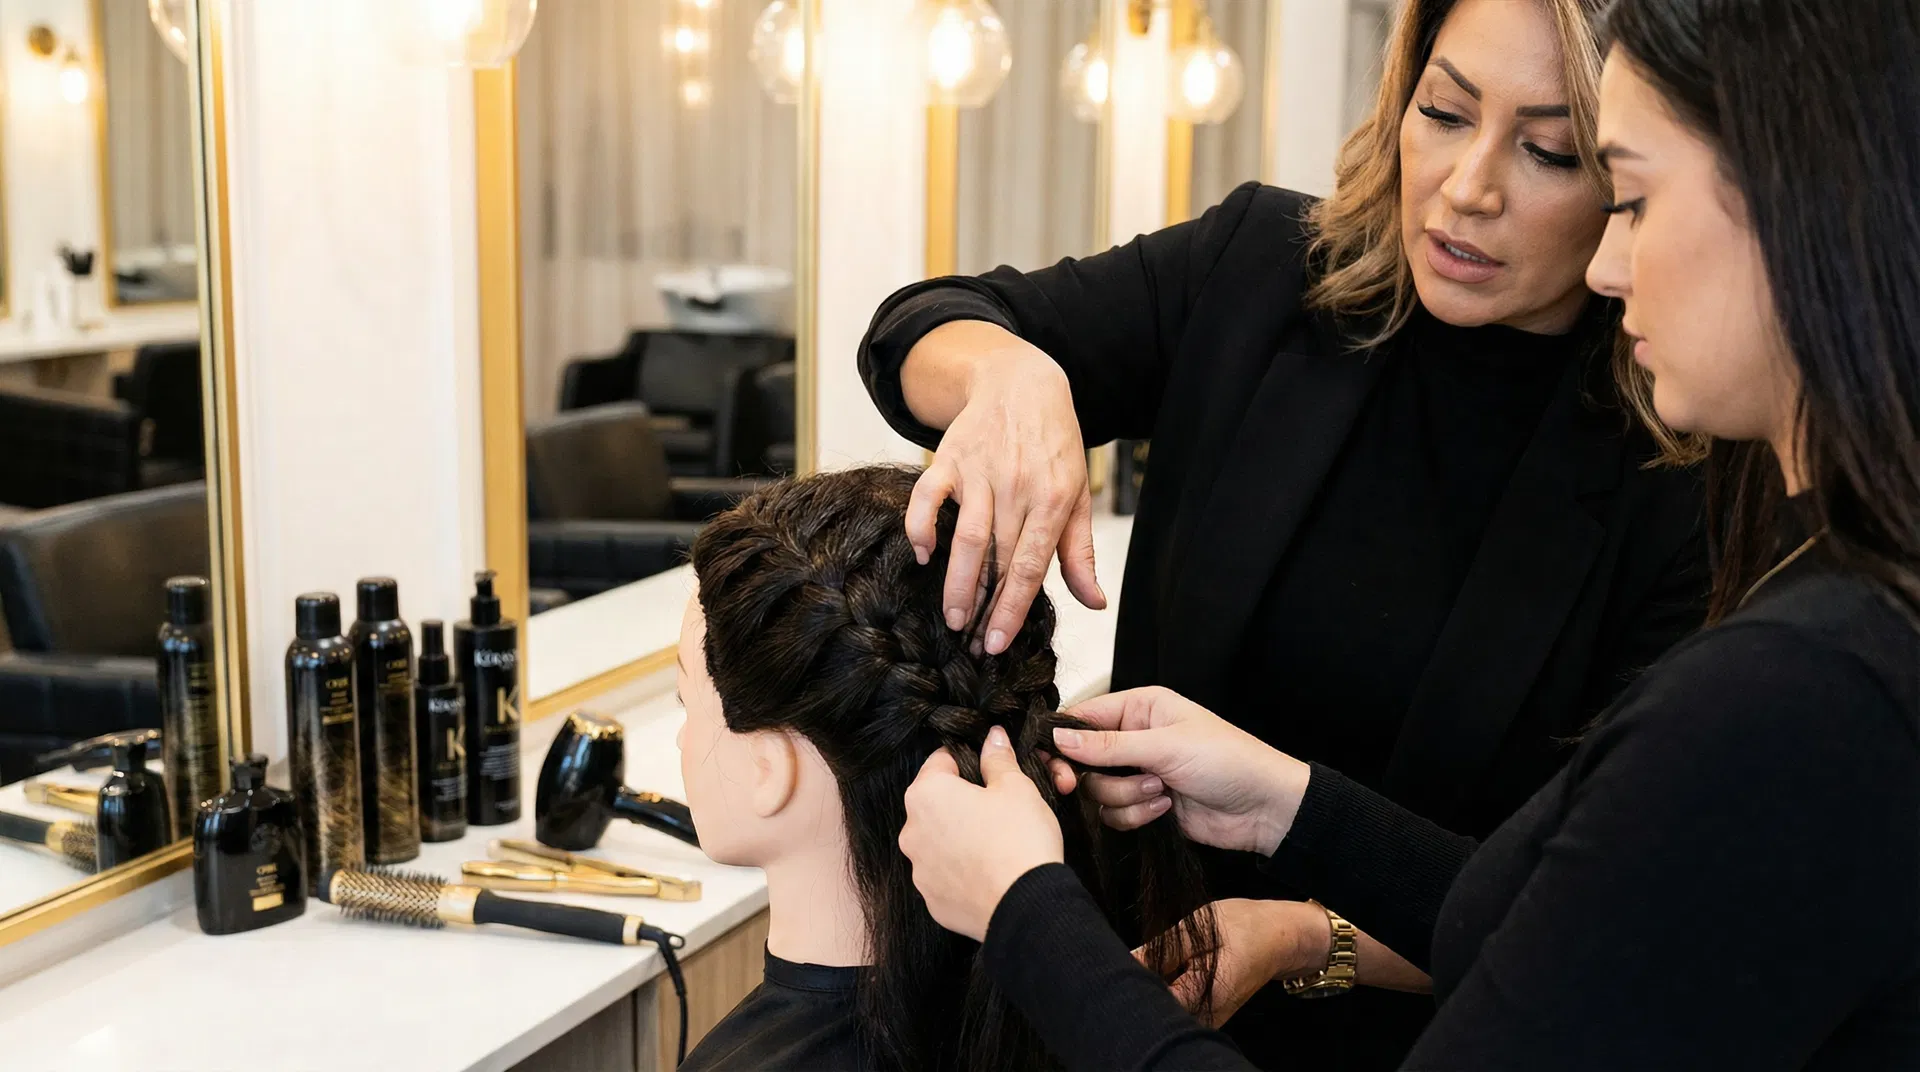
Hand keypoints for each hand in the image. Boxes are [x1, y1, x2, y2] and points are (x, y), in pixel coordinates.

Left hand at [900, 726, 1063, 941]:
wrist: (1027, 906)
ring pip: (939, 842)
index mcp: (926, 795)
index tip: (988, 770)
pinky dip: (963, 871)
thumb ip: (998, 759)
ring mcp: (920, 870)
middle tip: (998, 809)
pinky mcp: (933, 901)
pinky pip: (946, 876)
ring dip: (960, 838)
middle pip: (936, 804)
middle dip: (963, 802)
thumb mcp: (1016, 788)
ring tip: (996, 843)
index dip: (967, 761)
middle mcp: (912, 832)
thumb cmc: (1019, 838)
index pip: (940, 762)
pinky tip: (990, 871)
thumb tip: (992, 737)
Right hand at [906, 324, 1104, 653]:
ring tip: (952, 618)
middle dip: (983, 607)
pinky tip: (923, 555)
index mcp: (1053, 500)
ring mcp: (980, 472)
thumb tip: (1094, 602)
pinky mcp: (949, 458)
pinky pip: (927, 497)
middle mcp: (1016, 488)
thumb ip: (1079, 552)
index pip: (1030, 566)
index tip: (997, 644)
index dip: (1012, 609)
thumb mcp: (1077, 494)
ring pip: (965, 537)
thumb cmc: (1054, 444)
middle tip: (970, 646)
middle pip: (997, 559)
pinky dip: (921, 527)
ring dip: (955, 581)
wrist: (1022, 382)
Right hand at [1052, 686, 1310, 854]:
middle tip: (1076, 787)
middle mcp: (1133, 737)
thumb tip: (1056, 736)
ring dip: (1125, 796)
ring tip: (1161, 791)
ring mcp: (1137, 773)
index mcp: (1139, 708)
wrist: (1263, 808)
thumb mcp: (1166, 746)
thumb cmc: (1225, 760)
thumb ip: (1108, 745)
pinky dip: (1136, 815)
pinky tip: (1165, 809)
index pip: (1082, 717)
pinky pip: (1115, 814)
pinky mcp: (1144, 805)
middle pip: (1081, 759)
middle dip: (1092, 776)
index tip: (1053, 763)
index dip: (1061, 740)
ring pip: (1097, 791)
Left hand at [1139, 899, 1332, 1026]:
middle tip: (1138, 957)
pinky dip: (1168, 988)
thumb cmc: (1245, 926)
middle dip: (1142, 985)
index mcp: (1204, 997)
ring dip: (1155, 985)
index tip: (1125, 964)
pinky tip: (1168, 968)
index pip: (1153, 1003)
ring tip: (1157, 960)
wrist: (1283, 937)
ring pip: (1166, 1008)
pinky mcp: (1207, 1014)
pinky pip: (1177, 1005)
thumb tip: (1126, 960)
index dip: (1134, 984)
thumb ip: (1161, 949)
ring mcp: (1207, 1019)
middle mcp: (1205, 1018)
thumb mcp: (1200, 927)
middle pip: (1158, 1010)